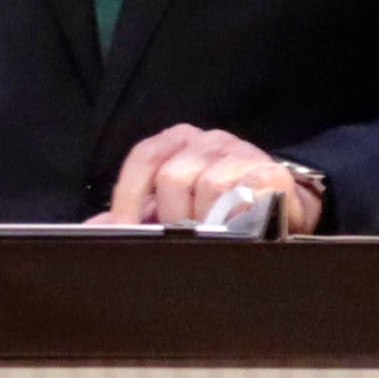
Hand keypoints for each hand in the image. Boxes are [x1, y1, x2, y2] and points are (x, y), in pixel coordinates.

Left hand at [100, 126, 317, 234]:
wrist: (284, 211)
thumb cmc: (220, 209)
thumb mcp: (171, 209)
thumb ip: (135, 216)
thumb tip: (94, 228)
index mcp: (180, 142)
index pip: (144, 157)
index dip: (129, 196)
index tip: (125, 230)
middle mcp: (210, 140)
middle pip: (173, 176)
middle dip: (172, 215)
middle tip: (182, 237)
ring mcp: (243, 153)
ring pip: (209, 185)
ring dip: (207, 219)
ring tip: (212, 235)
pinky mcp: (273, 173)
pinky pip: (247, 192)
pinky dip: (238, 214)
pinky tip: (239, 226)